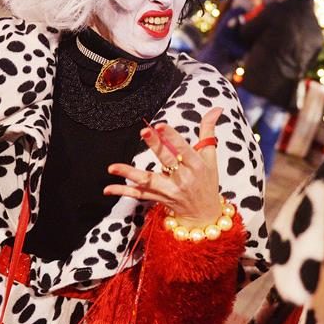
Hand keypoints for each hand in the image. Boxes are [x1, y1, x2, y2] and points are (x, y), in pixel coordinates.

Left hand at [105, 108, 223, 226]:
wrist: (204, 214)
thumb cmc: (207, 181)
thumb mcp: (210, 157)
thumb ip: (208, 131)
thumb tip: (216, 109)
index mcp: (196, 166)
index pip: (184, 149)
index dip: (173, 137)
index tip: (160, 125)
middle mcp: (183, 178)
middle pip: (167, 160)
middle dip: (155, 146)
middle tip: (143, 131)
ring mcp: (169, 190)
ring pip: (148, 181)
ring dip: (129, 174)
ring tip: (112, 167)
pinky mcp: (158, 198)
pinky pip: (139, 195)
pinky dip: (123, 192)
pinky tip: (108, 189)